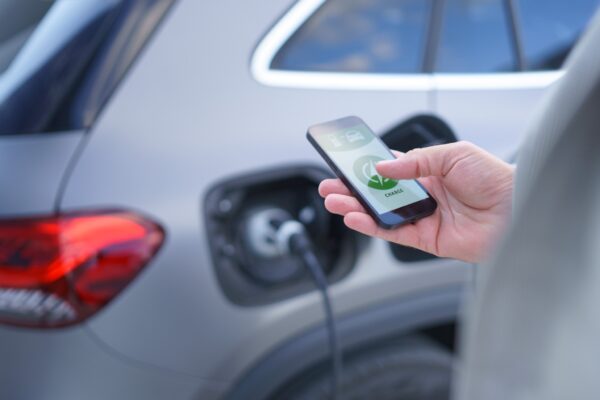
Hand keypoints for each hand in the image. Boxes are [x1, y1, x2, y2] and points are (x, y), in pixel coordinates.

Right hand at [318, 141, 513, 262]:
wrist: (518, 208)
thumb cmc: (494, 178)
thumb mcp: (452, 155)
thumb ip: (414, 162)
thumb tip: (382, 168)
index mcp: (428, 172)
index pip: (388, 169)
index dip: (366, 167)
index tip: (344, 163)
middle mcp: (422, 195)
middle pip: (378, 193)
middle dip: (352, 189)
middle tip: (329, 186)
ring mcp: (423, 217)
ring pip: (381, 214)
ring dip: (355, 207)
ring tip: (333, 200)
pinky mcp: (426, 239)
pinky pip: (393, 232)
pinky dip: (372, 226)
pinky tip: (355, 217)